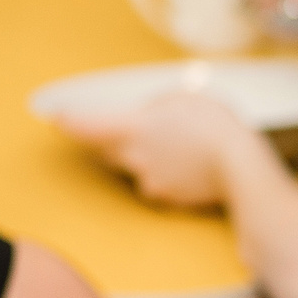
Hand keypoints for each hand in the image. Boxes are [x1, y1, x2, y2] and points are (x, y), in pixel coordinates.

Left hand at [58, 91, 257, 207]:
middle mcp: (133, 159)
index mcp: (130, 129)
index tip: (56, 119)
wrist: (242, 169)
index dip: (67, 122)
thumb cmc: (214, 127)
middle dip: (108, 142)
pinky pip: (160, 184)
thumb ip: (157, 108)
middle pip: (105, 152)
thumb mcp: (183, 99)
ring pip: (135, 169)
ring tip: (177, 148)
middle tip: (123, 132)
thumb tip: (150, 117)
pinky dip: (169, 175)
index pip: (83, 126)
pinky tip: (190, 167)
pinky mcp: (170, 199)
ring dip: (146, 159)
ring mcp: (151, 182)